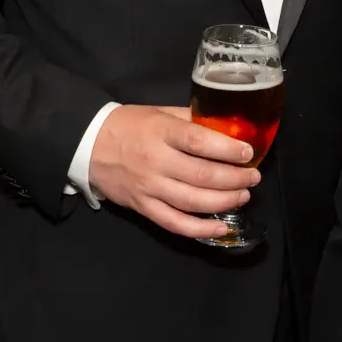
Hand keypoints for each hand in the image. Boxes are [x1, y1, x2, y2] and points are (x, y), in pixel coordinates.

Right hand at [88, 105, 259, 239]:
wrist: (88, 143)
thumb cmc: (129, 125)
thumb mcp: (159, 112)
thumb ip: (190, 120)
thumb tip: (226, 128)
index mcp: (161, 132)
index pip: (199, 142)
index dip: (228, 150)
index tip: (248, 153)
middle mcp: (155, 161)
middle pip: (202, 175)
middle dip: (235, 178)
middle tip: (253, 177)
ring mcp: (148, 187)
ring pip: (193, 201)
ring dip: (225, 201)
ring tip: (243, 195)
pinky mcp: (142, 207)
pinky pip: (174, 223)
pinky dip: (200, 228)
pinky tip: (221, 226)